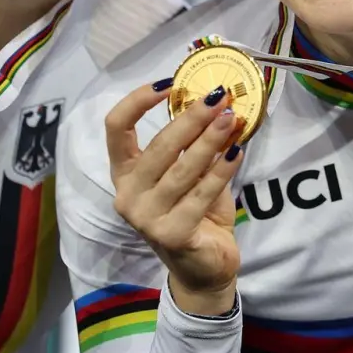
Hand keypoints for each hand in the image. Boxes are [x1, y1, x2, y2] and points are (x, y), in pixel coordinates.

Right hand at [106, 80, 243, 315]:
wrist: (203, 269)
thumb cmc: (194, 214)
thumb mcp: (188, 174)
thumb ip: (192, 145)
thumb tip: (214, 103)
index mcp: (125, 174)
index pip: (116, 128)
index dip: (137, 101)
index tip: (168, 83)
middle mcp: (128, 195)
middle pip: (158, 146)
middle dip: (191, 118)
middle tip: (219, 98)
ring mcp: (146, 218)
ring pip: (182, 169)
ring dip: (210, 140)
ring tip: (232, 119)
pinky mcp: (172, 234)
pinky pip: (201, 194)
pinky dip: (221, 169)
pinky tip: (237, 151)